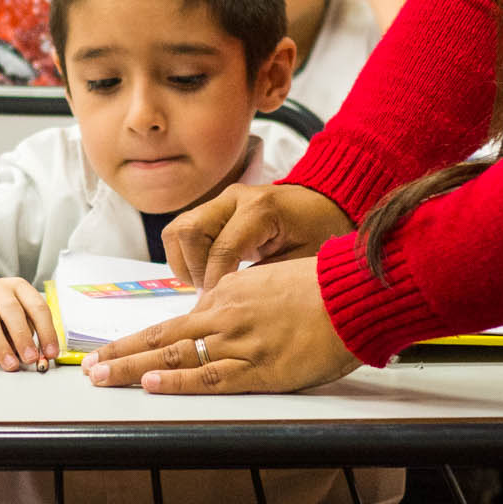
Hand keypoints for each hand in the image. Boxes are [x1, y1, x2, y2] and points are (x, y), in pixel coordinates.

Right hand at [0, 277, 58, 371]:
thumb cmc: (0, 309)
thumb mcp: (20, 310)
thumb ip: (30, 330)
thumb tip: (40, 356)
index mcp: (18, 287)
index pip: (37, 307)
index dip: (47, 331)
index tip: (51, 353)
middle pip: (11, 310)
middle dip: (22, 337)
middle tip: (30, 358)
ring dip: (1, 345)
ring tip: (11, 364)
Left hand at [84, 257, 359, 394]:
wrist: (351, 293)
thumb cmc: (319, 286)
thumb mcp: (268, 281)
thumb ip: (238, 298)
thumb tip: (214, 313)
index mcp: (227, 293)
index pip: (175, 321)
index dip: (141, 338)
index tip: (116, 349)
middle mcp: (224, 315)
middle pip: (161, 337)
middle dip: (121, 353)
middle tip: (90, 367)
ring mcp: (239, 342)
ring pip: (175, 356)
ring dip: (134, 368)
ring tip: (103, 378)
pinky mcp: (259, 368)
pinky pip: (210, 376)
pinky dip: (178, 381)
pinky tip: (152, 384)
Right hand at [162, 183, 351, 289]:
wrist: (324, 204)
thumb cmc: (320, 232)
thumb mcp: (303, 260)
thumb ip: (268, 278)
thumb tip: (230, 303)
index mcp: (260, 209)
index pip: (221, 248)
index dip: (215, 282)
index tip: (219, 305)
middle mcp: (234, 198)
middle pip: (188, 230)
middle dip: (193, 270)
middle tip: (211, 294)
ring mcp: (221, 200)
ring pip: (178, 229)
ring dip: (184, 262)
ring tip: (206, 284)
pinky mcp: (213, 208)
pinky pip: (182, 230)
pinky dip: (185, 255)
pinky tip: (206, 272)